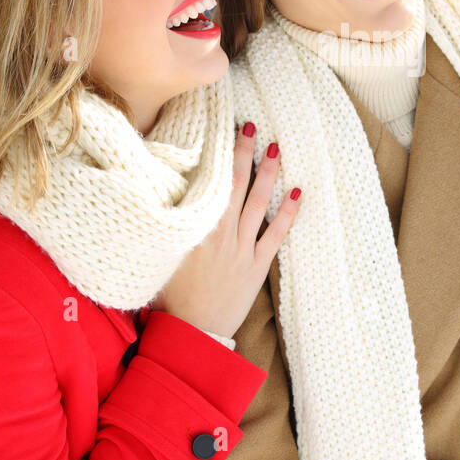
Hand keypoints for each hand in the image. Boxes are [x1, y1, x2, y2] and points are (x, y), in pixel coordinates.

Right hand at [150, 124, 300, 338]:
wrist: (190, 333)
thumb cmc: (168, 295)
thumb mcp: (161, 253)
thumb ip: (171, 223)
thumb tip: (169, 191)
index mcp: (194, 227)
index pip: (210, 181)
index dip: (218, 155)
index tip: (224, 130)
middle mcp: (220, 233)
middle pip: (236, 184)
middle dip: (244, 152)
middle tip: (252, 126)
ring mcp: (241, 249)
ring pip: (258, 203)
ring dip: (267, 174)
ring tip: (276, 148)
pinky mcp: (256, 267)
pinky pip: (275, 235)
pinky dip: (288, 214)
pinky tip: (298, 193)